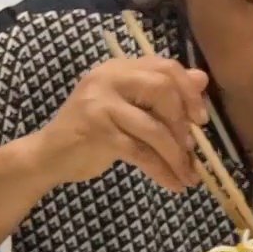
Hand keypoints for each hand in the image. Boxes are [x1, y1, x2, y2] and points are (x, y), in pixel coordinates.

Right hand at [33, 58, 208, 191]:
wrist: (50, 155)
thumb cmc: (96, 131)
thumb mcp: (132, 108)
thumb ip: (163, 94)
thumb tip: (202, 79)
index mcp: (120, 68)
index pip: (165, 67)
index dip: (189, 93)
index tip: (201, 119)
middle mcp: (109, 79)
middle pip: (162, 90)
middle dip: (183, 123)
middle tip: (191, 147)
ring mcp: (100, 104)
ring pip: (154, 128)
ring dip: (177, 156)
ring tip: (188, 175)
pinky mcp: (97, 132)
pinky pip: (141, 152)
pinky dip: (163, 171)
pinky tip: (174, 184)